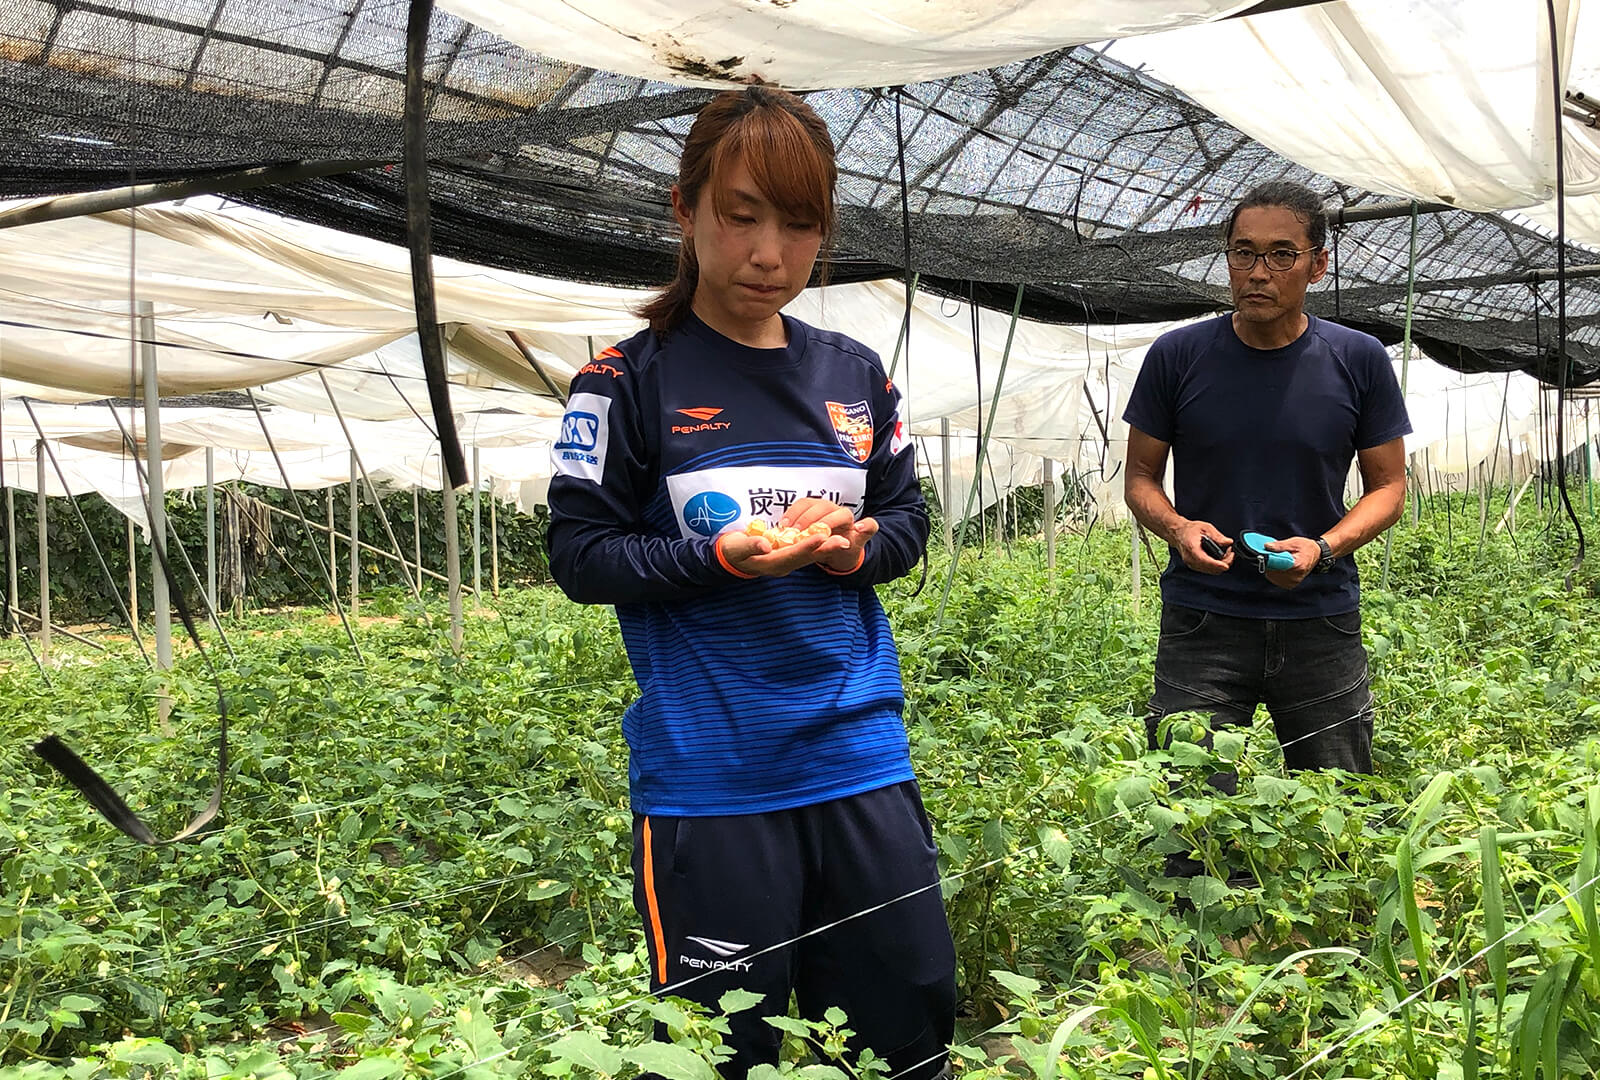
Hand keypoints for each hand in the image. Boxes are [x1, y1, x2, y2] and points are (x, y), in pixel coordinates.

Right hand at [716, 499, 872, 577]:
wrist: (729, 557)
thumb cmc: (731, 551)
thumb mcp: (736, 548)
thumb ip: (751, 545)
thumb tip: (765, 544)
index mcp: (771, 563)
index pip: (792, 554)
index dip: (807, 546)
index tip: (821, 537)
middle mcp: (782, 565)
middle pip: (806, 557)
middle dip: (825, 549)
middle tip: (844, 541)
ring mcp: (785, 561)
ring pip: (809, 554)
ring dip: (826, 548)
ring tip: (844, 540)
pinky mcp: (787, 555)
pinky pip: (805, 551)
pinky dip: (818, 545)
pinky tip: (831, 537)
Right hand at [783, 497, 875, 573]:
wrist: (836, 549)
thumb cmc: (846, 548)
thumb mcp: (857, 544)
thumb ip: (865, 532)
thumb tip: (862, 526)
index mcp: (847, 516)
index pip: (841, 515)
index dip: (832, 522)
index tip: (822, 535)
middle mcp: (833, 508)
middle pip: (821, 507)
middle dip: (810, 520)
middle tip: (799, 534)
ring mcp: (818, 506)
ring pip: (807, 504)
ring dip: (796, 516)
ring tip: (788, 530)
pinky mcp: (806, 507)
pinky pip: (796, 506)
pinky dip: (789, 515)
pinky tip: (782, 526)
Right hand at [1175, 520, 1232, 573]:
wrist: (1178, 533)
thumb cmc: (1189, 530)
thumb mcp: (1205, 528)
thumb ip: (1217, 536)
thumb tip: (1228, 542)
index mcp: (1192, 548)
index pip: (1205, 561)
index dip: (1217, 565)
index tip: (1227, 564)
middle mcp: (1190, 559)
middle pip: (1211, 568)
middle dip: (1224, 563)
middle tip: (1230, 552)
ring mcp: (1191, 564)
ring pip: (1211, 571)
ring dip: (1221, 565)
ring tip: (1226, 554)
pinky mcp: (1194, 566)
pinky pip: (1208, 570)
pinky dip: (1216, 566)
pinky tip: (1219, 558)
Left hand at [1262, 536, 1320, 589]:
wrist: (1317, 555)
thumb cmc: (1306, 548)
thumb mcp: (1294, 542)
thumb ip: (1280, 545)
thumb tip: (1267, 546)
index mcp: (1297, 565)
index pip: (1276, 565)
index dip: (1268, 560)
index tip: (1264, 554)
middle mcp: (1295, 576)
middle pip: (1273, 571)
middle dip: (1269, 563)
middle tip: (1272, 555)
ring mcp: (1293, 582)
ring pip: (1272, 576)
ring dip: (1271, 568)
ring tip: (1278, 561)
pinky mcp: (1290, 585)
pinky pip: (1275, 579)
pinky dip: (1274, 573)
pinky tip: (1279, 567)